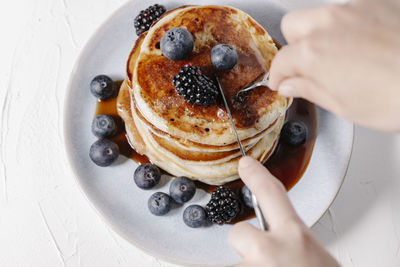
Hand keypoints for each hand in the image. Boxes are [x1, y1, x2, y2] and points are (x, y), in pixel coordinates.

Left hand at [228, 157, 338, 266]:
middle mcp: (269, 250)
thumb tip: (288, 246)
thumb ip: (298, 245)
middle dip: (246, 245)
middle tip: (265, 261)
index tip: (246, 165)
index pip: (271, 192)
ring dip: (249, 266)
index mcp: (296, 238)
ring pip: (236, 260)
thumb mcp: (319, 259)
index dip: (256, 176)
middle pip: (238, 232)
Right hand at [269, 0, 399, 131]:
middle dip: (294, 46)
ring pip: (322, 13)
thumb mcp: (346, 106)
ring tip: (342, 55)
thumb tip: (291, 85)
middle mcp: (330, 23)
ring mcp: (357, 7)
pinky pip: (354, 8)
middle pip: (293, 25)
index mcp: (314, 53)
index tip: (283, 83)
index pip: (280, 61)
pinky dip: (352, 24)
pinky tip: (368, 43)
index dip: (279, 76)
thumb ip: (311, 90)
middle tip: (308, 66)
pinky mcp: (382, 2)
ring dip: (322, 33)